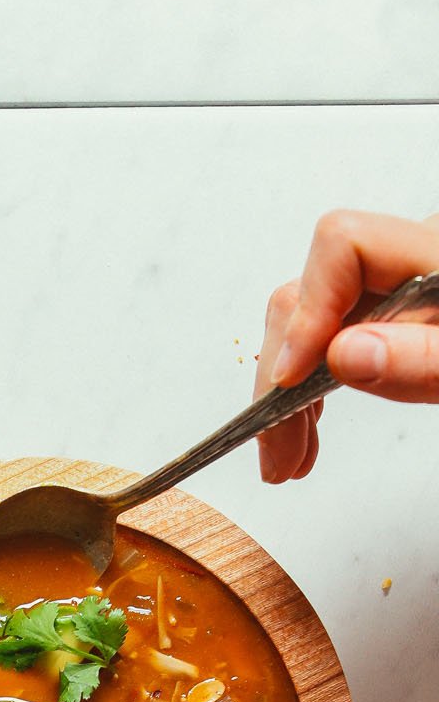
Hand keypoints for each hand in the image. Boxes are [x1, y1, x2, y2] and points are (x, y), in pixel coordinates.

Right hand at [256, 208, 438, 483]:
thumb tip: (343, 354)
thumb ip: (426, 359)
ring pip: (319, 319)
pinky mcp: (410, 315)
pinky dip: (317, 384)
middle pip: (317, 288)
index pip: (345, 247)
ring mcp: (412, 286)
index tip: (291, 381)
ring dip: (291, 389)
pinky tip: (311, 428)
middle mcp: (423, 258)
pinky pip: (344, 335)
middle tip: (278, 448)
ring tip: (288, 455)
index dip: (307, 312)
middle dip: (285, 370)